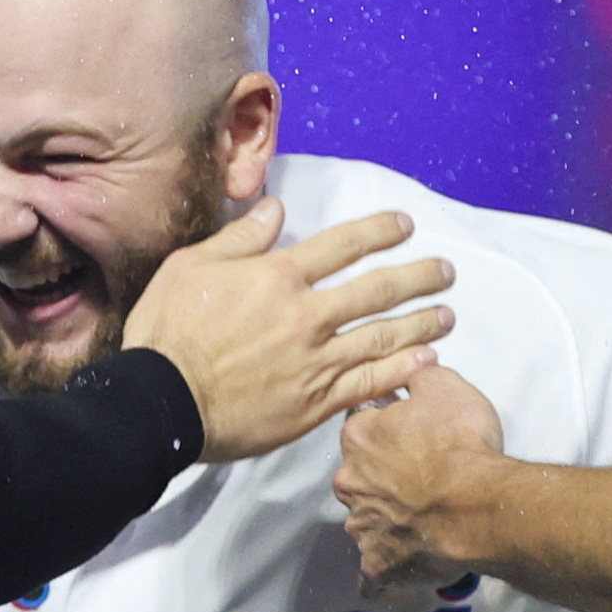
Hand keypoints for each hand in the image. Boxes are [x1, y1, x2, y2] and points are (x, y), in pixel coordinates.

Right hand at [123, 200, 451, 462]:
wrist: (163, 402)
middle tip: (444, 270)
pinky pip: (370, 382)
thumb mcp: (191, 266)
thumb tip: (276, 210)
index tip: (405, 225)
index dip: (379, 231)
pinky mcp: (317, 401)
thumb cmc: (168, 331)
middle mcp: (308, 315)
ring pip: (384, 337)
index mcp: (278, 276)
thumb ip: (240, 238)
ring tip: (447, 314)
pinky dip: (403, 371)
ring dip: (422, 323)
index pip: (342, 245)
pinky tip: (427, 361)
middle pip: (377, 290)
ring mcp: (317, 361)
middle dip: (417, 276)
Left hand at [335, 362, 508, 586]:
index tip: (410, 438)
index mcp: (359, 437)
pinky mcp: (378, 563)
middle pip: (358, 476)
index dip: (386, 432)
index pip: (360, 428)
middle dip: (381, 478)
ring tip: (420, 523)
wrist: (480, 505)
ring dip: (386, 521)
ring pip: (365, 521)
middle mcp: (350, 482)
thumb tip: (412, 367)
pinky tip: (398, 571)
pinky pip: (373, 573)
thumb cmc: (462, 445)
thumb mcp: (446, 388)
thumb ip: (419, 375)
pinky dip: (383, 573)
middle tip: (418, 481)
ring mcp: (362, 527)